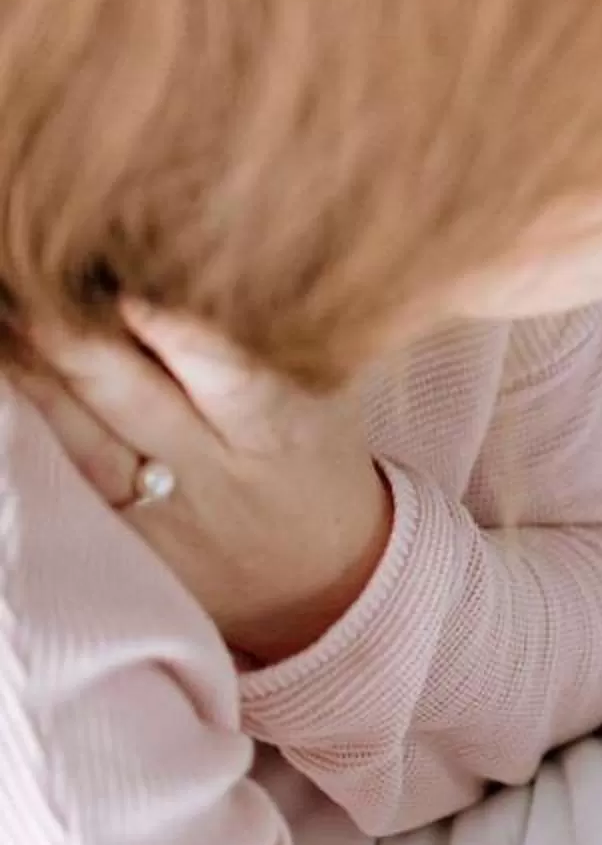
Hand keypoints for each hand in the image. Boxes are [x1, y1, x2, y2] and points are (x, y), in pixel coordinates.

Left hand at [19, 305, 392, 662]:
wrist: (316, 584)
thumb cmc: (318, 465)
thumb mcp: (327, 401)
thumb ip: (274, 340)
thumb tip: (216, 260)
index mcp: (277, 430)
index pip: (227, 375)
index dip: (177, 333)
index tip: (135, 290)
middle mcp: (209, 471)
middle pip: (126, 397)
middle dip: (75, 336)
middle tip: (36, 278)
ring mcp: (153, 507)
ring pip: (76, 431)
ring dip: (33, 368)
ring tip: (10, 310)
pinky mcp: (114, 531)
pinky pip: (60, 465)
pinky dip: (33, 413)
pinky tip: (12, 368)